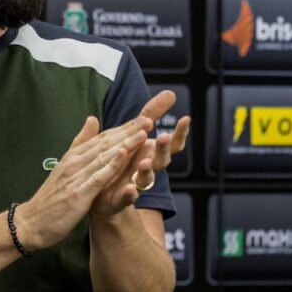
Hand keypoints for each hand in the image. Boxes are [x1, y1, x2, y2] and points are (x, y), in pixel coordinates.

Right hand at [16, 115, 150, 250]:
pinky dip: (111, 166)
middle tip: (149, 120)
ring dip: (125, 144)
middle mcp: (75, 162)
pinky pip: (98, 177)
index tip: (143, 119)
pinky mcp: (78, 194)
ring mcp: (76, 177)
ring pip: (104, 157)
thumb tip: (92, 119)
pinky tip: (124, 156)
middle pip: (106, 143)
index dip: (123, 128)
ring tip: (143, 133)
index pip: (102, 138)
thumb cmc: (50, 198)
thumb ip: (80, 143)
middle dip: (129, 131)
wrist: (31, 223)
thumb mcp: (65, 166)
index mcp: (74, 156)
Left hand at [90, 90, 191, 217]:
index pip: (170, 143)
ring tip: (144, 162)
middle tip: (163, 136)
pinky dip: (130, 193)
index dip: (179, 133)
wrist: (105, 197)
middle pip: (161, 159)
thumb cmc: (123, 161)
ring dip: (147, 170)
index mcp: (150, 153)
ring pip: (147, 178)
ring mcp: (136, 184)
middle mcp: (147, 168)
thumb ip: (151, 114)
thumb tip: (171, 93)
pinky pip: (128, 197)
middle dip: (163, 148)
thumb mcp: (136, 133)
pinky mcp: (122, 198)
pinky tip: (130, 189)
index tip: (186, 119)